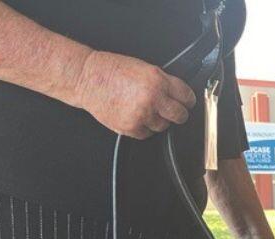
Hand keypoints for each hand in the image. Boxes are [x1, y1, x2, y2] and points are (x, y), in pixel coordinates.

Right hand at [69, 51, 196, 138]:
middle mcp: (152, 98)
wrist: (86, 78)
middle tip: (173, 111)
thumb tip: (179, 95)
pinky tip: (135, 115)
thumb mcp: (144, 68)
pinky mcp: (131, 128)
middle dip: (179, 114)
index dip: (187, 100)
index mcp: (157, 80)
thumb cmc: (112, 70)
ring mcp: (142, 115)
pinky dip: (144, 127)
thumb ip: (163, 82)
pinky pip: (148, 134)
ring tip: (145, 109)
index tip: (186, 102)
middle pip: (180, 116)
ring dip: (158, 120)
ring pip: (164, 126)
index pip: (187, 97)